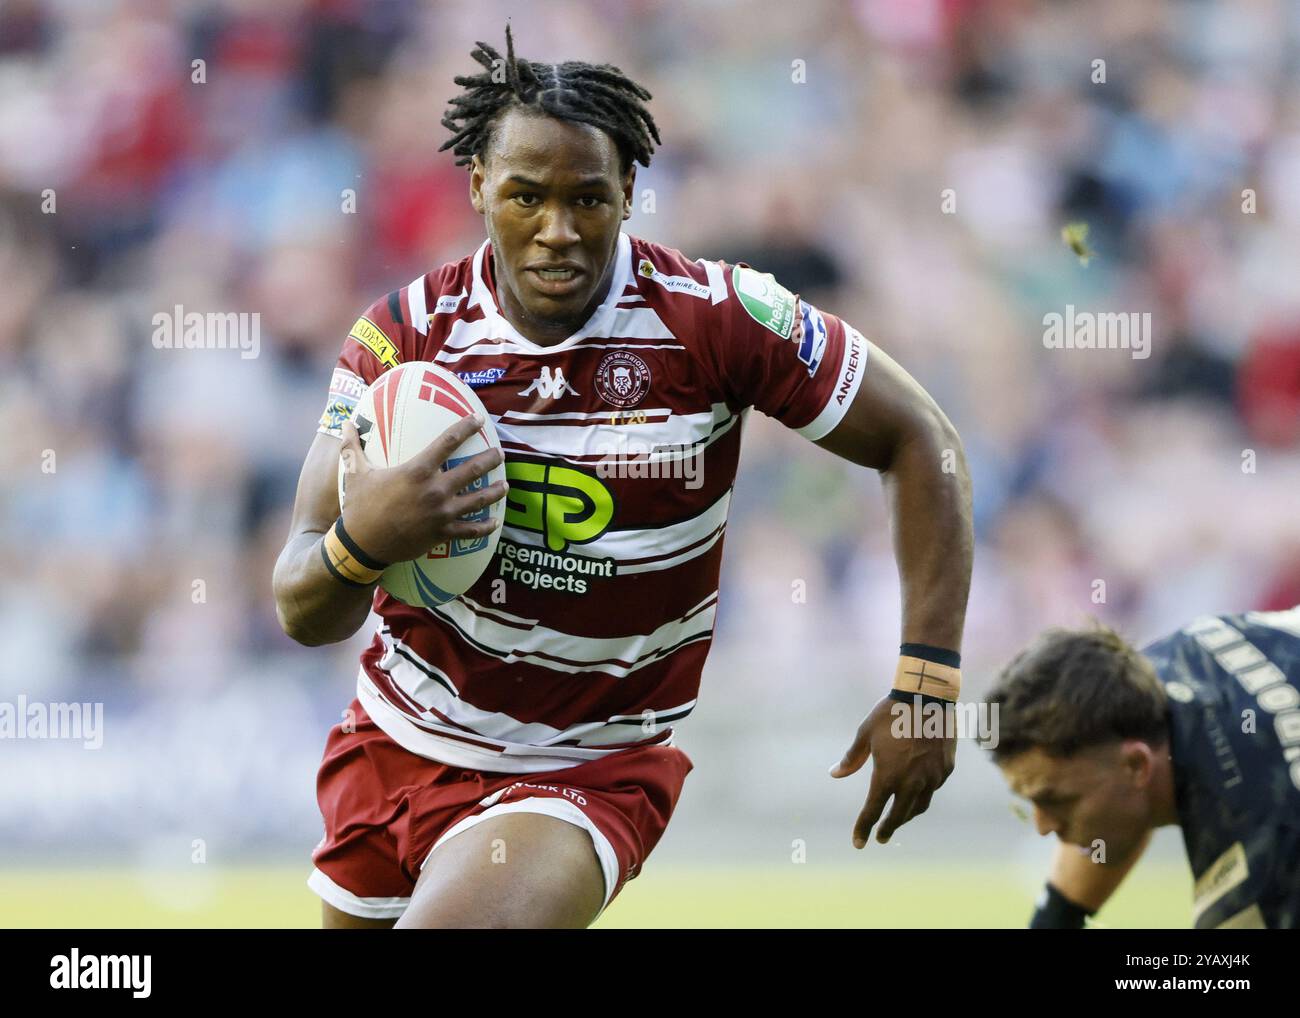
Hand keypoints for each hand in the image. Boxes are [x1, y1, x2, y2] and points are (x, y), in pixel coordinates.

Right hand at [337, 414, 507, 564]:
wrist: (362, 545)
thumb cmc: (360, 507)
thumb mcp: (356, 474)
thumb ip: (353, 447)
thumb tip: (344, 423)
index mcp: (417, 471)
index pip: (448, 442)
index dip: (466, 427)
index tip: (478, 419)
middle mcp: (435, 490)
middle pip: (472, 469)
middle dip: (491, 459)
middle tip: (500, 454)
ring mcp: (442, 513)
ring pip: (478, 500)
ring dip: (495, 492)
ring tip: (506, 485)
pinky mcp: (442, 534)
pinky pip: (470, 530)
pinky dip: (485, 527)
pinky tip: (495, 522)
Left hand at [829, 694, 955, 846]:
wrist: (928, 697)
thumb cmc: (891, 713)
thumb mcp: (865, 734)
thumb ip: (852, 758)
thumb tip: (834, 774)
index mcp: (888, 776)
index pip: (872, 810)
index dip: (863, 828)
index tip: (858, 843)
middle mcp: (911, 782)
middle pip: (898, 816)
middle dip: (887, 828)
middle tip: (880, 837)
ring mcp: (932, 778)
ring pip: (919, 806)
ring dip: (906, 815)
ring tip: (898, 818)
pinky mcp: (945, 770)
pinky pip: (933, 789)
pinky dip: (922, 796)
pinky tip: (917, 793)